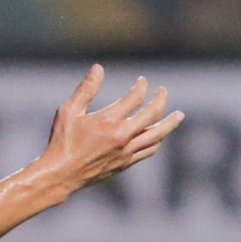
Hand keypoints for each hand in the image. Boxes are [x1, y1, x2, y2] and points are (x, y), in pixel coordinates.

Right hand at [38, 65, 182, 193]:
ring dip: (170, 123)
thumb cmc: (62, 140)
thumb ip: (86, 89)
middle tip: (163, 91)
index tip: (142, 81)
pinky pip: (149, 150)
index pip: (134, 98)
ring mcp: (127, 151)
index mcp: (109, 120)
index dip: (141, 87)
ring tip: (179, 115)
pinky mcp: (126, 163)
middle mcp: (122, 136)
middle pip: (152, 114)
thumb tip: (98, 68)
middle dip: (160, 99)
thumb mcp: (69, 110)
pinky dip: (157, 140)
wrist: (61, 174)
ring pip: (157, 135)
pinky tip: (159, 135)